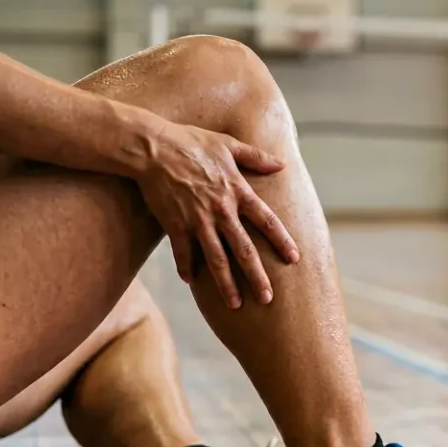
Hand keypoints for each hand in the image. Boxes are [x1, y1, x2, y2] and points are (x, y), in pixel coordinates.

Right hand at [138, 123, 298, 307]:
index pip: (266, 221)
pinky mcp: (175, 225)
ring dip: (226, 284)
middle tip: (267, 299)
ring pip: (216, 259)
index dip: (281, 240)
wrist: (153, 148)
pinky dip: (187, 268)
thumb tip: (281, 164)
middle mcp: (221, 210)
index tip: (294, 259)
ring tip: (236, 305)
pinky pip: (184, 253)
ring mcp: (198, 220)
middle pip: (244, 249)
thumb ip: (256, 157)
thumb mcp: (229, 145)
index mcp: (238, 191)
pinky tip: (191, 282)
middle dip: (257, 276)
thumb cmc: (192, 142)